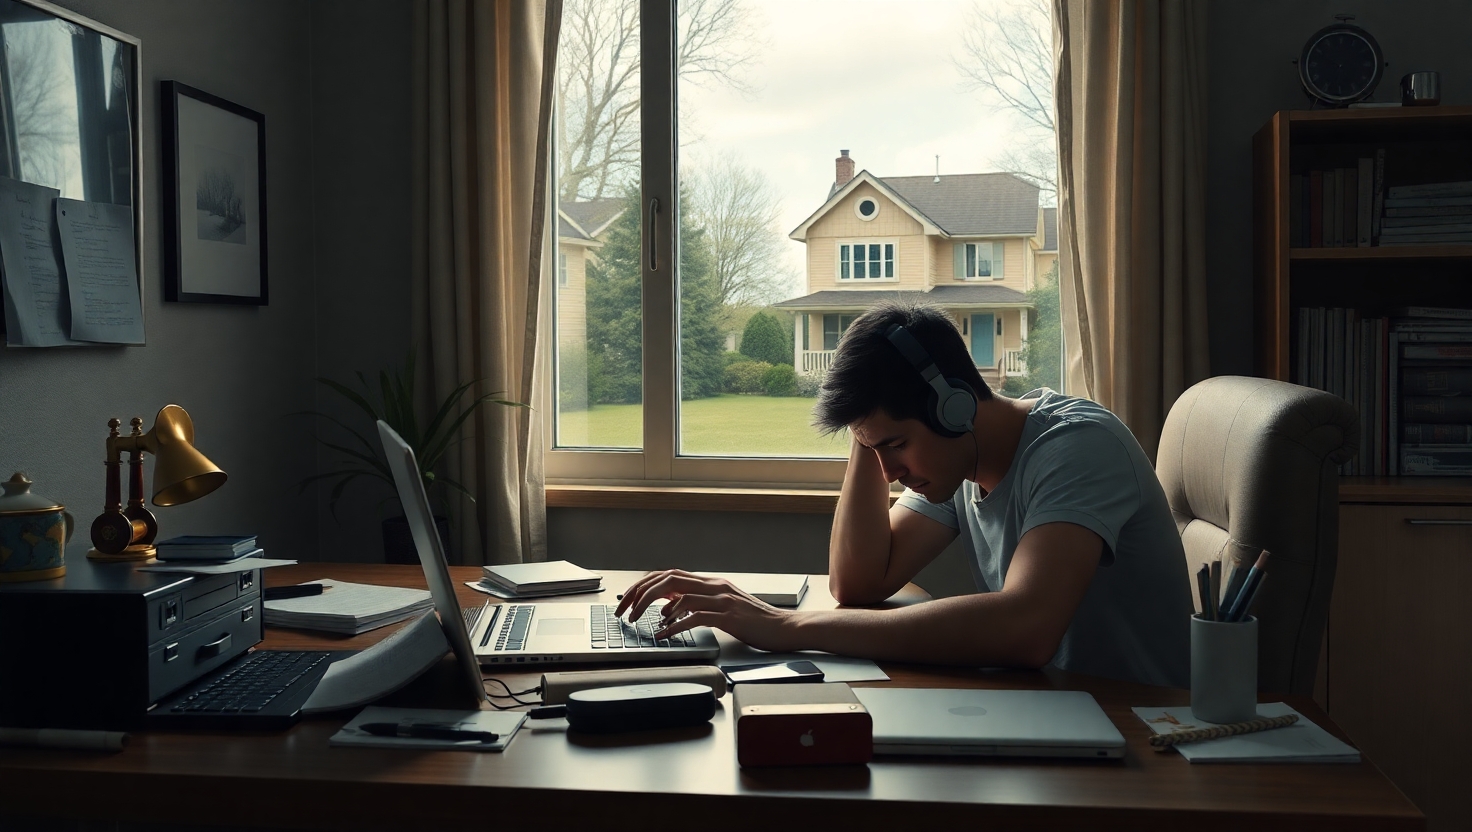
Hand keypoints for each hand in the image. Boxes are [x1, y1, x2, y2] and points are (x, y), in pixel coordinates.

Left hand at [614, 569, 798, 651]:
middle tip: (626, 610)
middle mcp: (714, 585)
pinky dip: (675, 624)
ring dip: (654, 609)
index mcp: (711, 582)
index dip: (645, 584)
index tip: (628, 599)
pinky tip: (664, 634)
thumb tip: (669, 602)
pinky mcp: (729, 616)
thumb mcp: (722, 605)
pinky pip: (696, 616)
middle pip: (669, 579)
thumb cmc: (755, 621)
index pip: (669, 575)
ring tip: (641, 622)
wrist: (785, 628)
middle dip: (641, 593)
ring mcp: (722, 599)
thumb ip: (699, 600)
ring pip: (680, 594)